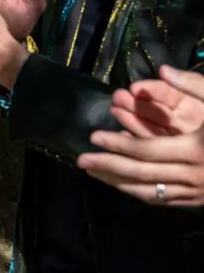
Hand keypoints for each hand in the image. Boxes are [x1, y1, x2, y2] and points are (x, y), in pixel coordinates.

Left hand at [78, 66, 203, 205]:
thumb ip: (194, 86)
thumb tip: (163, 71)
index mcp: (195, 149)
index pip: (146, 150)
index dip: (118, 144)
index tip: (94, 136)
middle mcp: (193, 175)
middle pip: (141, 174)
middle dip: (108, 166)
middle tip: (81, 159)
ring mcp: (197, 193)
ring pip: (149, 193)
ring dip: (119, 184)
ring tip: (95, 173)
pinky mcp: (200, 202)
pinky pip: (164, 201)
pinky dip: (140, 194)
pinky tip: (125, 186)